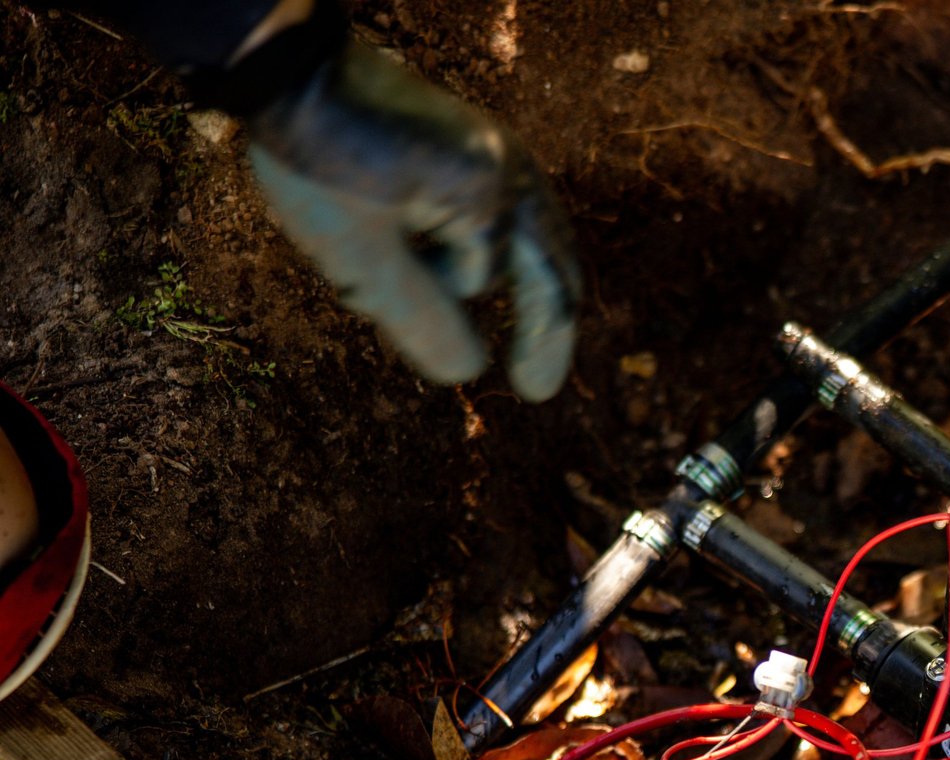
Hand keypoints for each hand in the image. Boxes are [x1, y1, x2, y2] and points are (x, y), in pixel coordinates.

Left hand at [246, 41, 579, 401]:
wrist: (291, 69)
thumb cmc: (316, 159)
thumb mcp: (360, 253)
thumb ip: (419, 317)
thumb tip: (468, 372)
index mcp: (486, 194)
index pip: (485, 284)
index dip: (511, 339)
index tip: (529, 393)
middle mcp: (506, 169)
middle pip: (551, 262)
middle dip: (547, 326)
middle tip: (536, 385)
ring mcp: (493, 152)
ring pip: (533, 237)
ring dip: (522, 288)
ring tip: (525, 335)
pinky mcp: (469, 147)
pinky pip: (506, 213)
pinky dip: (499, 254)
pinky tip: (477, 277)